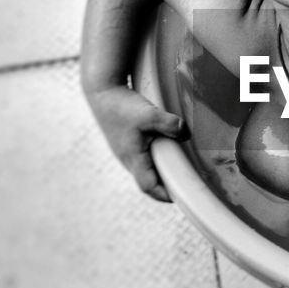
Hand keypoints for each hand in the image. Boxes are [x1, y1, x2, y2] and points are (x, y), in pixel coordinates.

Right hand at [86, 85, 187, 202]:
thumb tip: (186, 134)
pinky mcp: (126, 144)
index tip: (182, 196)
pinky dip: (155, 161)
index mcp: (132, 159)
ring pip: (145, 171)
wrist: (102, 91)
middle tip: (186, 184)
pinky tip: (166, 151)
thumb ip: (169, 124)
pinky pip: (142, 159)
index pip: (149, 187)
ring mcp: (125, 153)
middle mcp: (127, 160)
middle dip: (166, 186)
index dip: (165, 194)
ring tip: (180, 170)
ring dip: (160, 173)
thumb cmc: (122, 105)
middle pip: (148, 182)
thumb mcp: (149, 114)